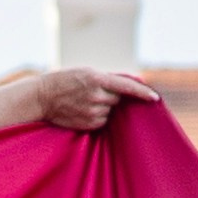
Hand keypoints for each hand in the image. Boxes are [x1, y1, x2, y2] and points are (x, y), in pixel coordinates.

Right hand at [34, 66, 155, 132]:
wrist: (42, 97)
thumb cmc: (66, 81)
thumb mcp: (86, 72)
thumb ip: (108, 79)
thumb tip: (133, 84)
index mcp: (96, 79)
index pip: (127, 87)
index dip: (142, 93)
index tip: (155, 98)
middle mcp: (96, 96)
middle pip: (118, 99)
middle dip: (112, 96)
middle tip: (94, 92)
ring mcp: (92, 111)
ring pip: (110, 111)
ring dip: (103, 106)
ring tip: (84, 101)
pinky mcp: (88, 124)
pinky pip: (102, 121)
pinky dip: (97, 116)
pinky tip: (82, 110)